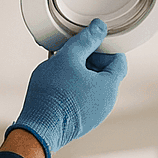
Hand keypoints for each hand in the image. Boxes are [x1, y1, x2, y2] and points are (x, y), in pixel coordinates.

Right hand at [8, 20, 126, 157]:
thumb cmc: (53, 95)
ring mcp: (95, 114)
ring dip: (79, 73)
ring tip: (60, 69)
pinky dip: (74, 88)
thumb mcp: (68, 57)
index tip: (88, 43)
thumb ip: (86, 40)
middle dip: (89, 59)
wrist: (38, 129)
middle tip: (71, 54)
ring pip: (92, 85)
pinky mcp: (82, 121)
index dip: (105, 47)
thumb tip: (99, 28)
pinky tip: (57, 85)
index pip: (119, 59)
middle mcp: (107, 102)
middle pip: (105, 72)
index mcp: (109, 86)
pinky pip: (83, 98)